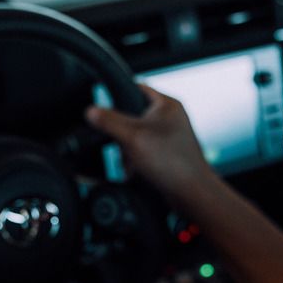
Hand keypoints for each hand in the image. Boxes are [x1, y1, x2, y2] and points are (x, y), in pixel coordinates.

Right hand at [85, 84, 216, 203]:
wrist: (191, 194)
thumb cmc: (172, 162)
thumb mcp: (133, 136)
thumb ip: (109, 121)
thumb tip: (91, 111)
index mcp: (167, 104)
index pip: (135, 88)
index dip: (117, 97)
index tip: (104, 109)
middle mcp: (170, 118)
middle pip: (130, 117)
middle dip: (122, 136)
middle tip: (126, 146)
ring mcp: (168, 138)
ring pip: (134, 138)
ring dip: (128, 152)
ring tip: (134, 163)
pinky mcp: (165, 155)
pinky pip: (141, 153)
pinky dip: (136, 162)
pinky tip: (137, 171)